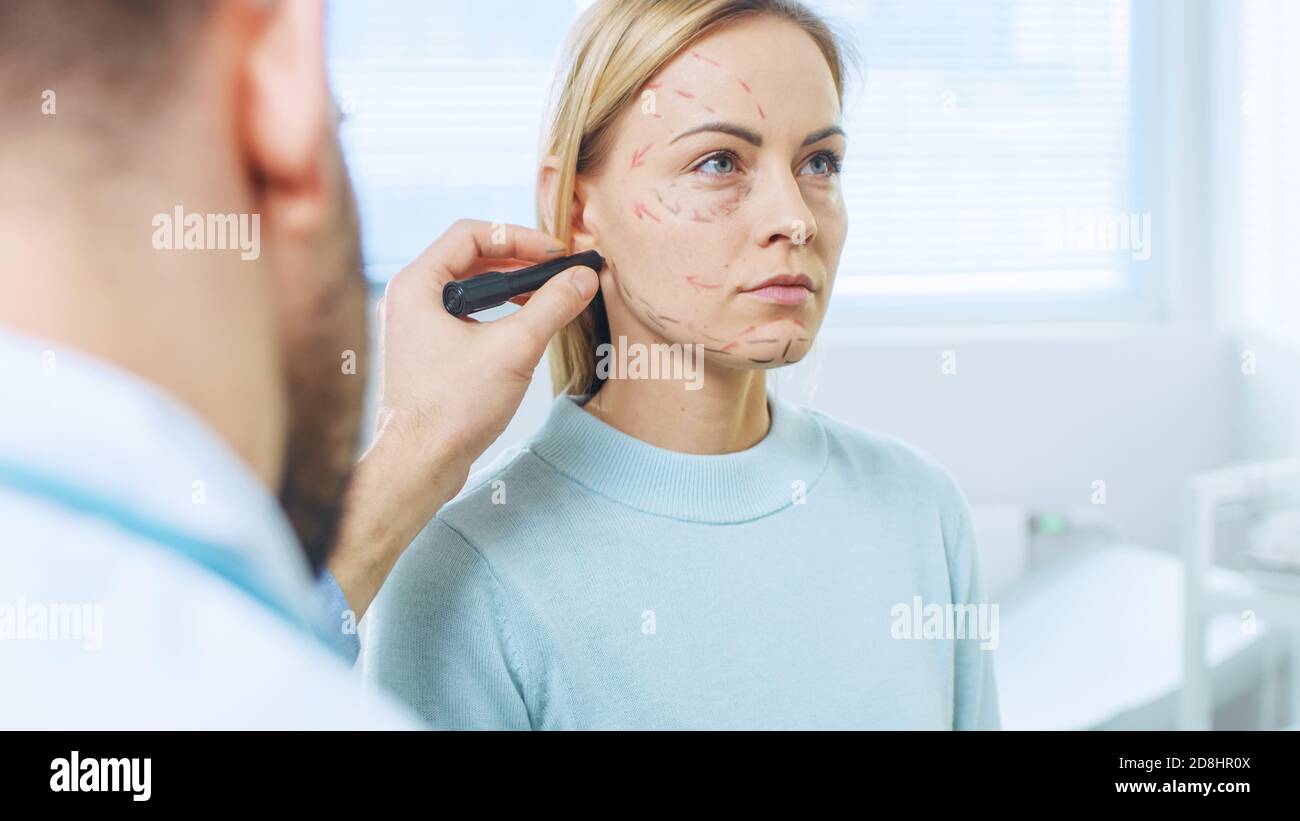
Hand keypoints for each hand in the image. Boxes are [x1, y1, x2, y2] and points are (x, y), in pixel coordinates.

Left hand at [328, 219, 597, 619]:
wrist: (418, 466)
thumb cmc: (452, 408)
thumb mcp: (514, 349)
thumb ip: (552, 306)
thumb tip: (584, 276)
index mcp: (416, 285)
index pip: (471, 235)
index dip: (519, 237)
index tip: (556, 253)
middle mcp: (408, 299)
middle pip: (470, 258)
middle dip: (518, 261)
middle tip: (558, 271)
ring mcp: (414, 327)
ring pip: (468, 289)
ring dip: (510, 287)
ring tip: (548, 296)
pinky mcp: (426, 353)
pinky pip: (464, 315)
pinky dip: (497, 313)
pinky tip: (524, 328)